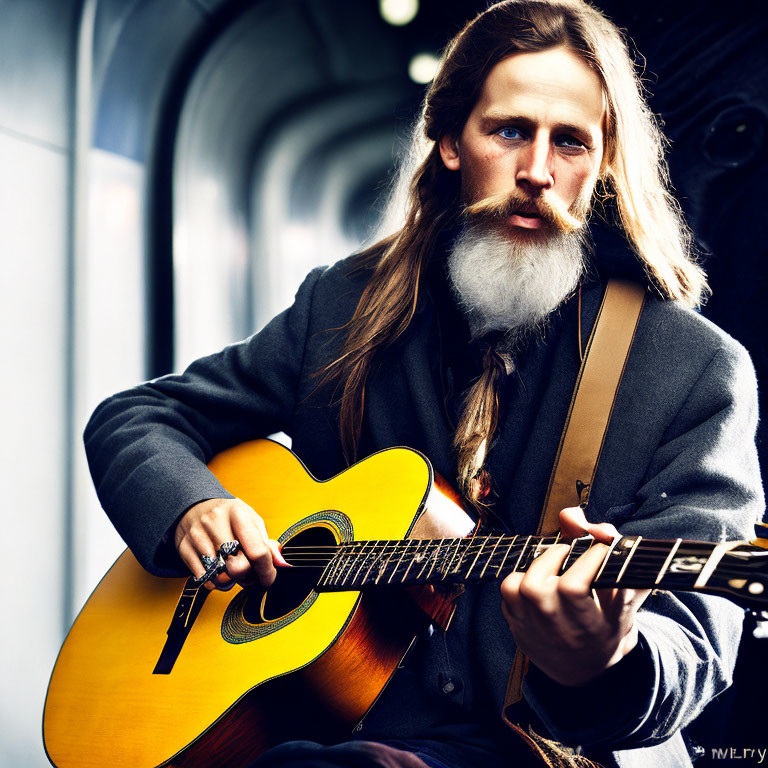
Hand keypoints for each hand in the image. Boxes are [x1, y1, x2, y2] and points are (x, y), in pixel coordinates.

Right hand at [174, 498, 287, 590]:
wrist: (195, 506)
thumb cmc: (229, 517)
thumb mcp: (251, 522)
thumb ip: (267, 544)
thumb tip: (282, 564)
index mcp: (239, 514)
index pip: (258, 552)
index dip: (267, 572)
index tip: (269, 579)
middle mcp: (216, 523)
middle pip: (238, 567)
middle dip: (248, 578)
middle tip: (249, 575)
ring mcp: (198, 535)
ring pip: (220, 576)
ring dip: (230, 581)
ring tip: (232, 571)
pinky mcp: (184, 547)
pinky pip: (203, 578)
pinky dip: (213, 582)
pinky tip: (217, 571)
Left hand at [500, 506, 649, 685]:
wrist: (585, 670)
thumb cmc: (609, 625)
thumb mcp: (623, 596)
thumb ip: (616, 557)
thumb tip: (581, 520)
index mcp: (589, 628)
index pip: (573, 587)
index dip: (588, 559)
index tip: (601, 548)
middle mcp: (555, 631)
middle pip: (538, 586)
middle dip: (558, 556)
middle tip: (573, 552)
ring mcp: (531, 628)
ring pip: (521, 585)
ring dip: (540, 565)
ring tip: (557, 563)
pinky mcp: (514, 623)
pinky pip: (508, 589)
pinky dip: (523, 576)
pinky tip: (541, 578)